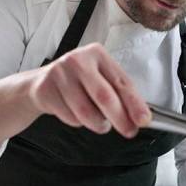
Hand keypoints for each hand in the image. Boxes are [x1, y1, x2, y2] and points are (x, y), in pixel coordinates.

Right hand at [26, 43, 150, 137]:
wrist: (41, 82)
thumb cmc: (79, 82)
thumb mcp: (100, 79)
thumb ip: (120, 95)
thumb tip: (139, 118)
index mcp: (97, 54)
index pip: (121, 82)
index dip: (135, 103)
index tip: (143, 120)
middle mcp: (78, 60)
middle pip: (104, 96)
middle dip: (120, 118)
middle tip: (129, 131)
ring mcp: (59, 74)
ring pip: (85, 112)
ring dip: (98, 124)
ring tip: (100, 123)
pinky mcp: (45, 90)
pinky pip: (70, 117)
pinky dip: (78, 123)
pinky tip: (76, 114)